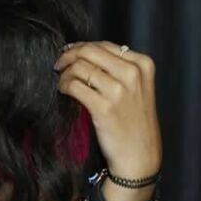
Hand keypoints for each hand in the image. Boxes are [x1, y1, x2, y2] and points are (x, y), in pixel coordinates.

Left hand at [53, 41, 161, 177]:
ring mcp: (119, 91)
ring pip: (79, 67)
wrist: (140, 155)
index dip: (81, 47)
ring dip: (64, 72)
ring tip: (61, 81)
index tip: (69, 52)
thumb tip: (82, 52)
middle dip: (68, 55)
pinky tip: (63, 90)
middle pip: (89, 51)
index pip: (103, 45)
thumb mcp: (137, 87)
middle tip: (58, 64)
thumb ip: (117, 68)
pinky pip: (74, 85)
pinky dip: (63, 85)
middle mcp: (132, 74)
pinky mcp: (104, 107)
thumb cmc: (134, 121)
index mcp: (142, 64)